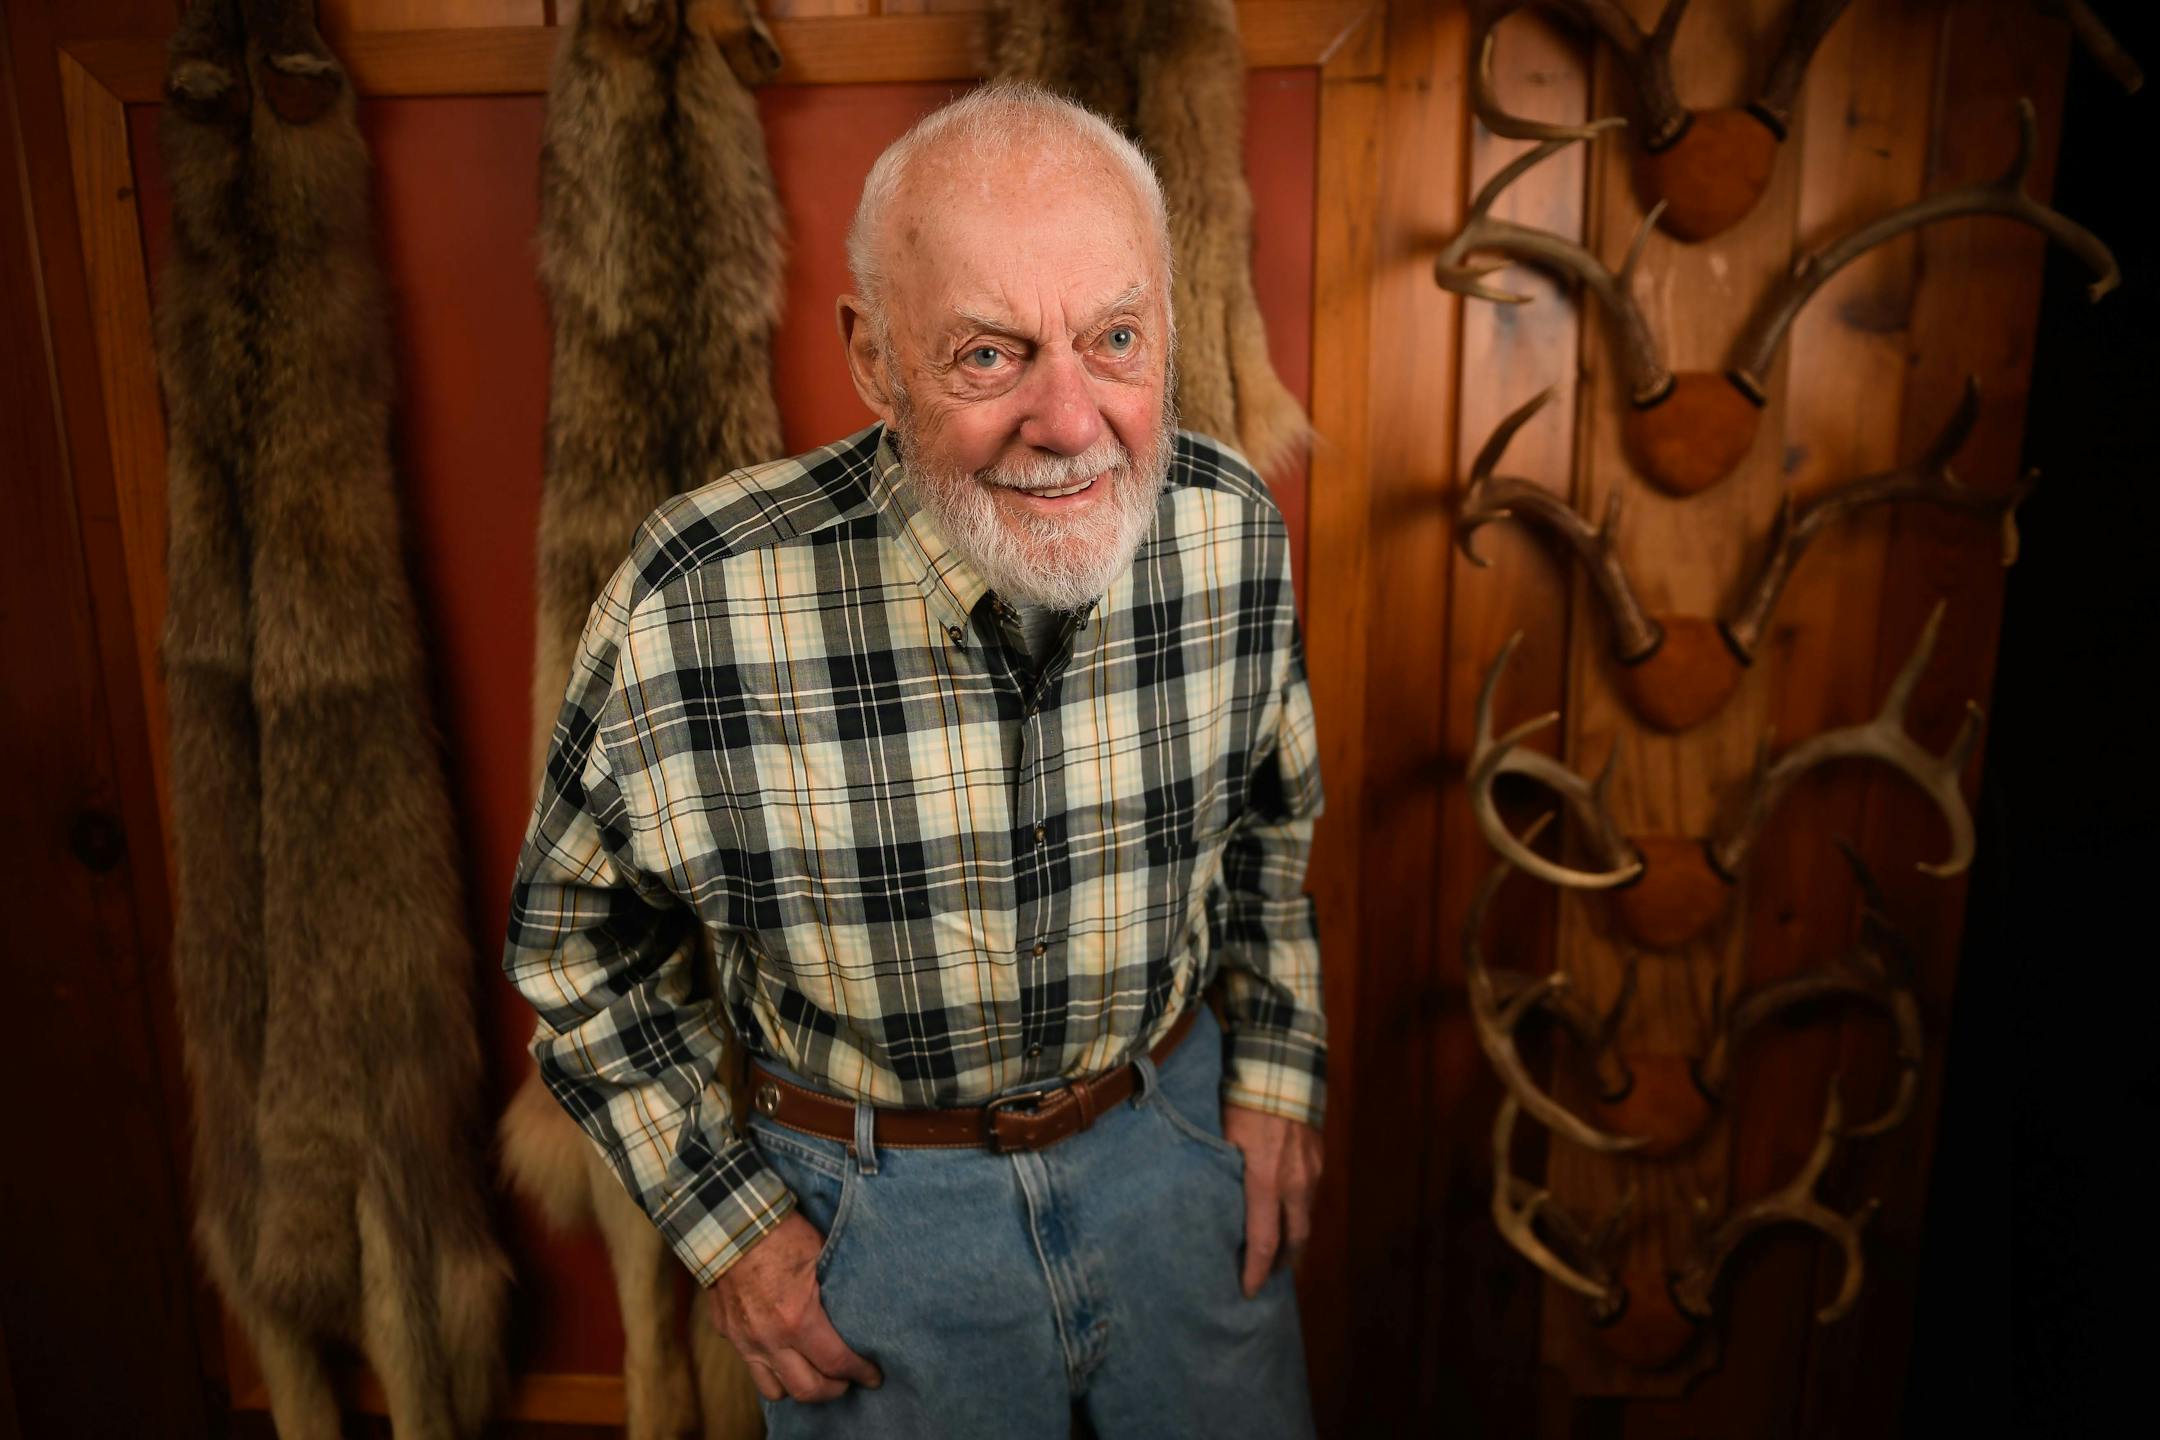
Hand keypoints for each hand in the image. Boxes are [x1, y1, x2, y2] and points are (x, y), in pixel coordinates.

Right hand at [705, 1212, 881, 1402]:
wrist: (730, 1220)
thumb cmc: (782, 1233)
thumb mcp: (821, 1256)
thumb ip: (837, 1291)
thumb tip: (862, 1309)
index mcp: (798, 1319)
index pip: (837, 1363)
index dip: (860, 1373)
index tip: (874, 1376)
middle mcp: (770, 1339)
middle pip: (807, 1390)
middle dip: (833, 1390)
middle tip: (847, 1380)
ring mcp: (744, 1339)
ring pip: (774, 1390)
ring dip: (797, 1386)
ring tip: (813, 1373)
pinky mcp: (727, 1332)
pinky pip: (751, 1364)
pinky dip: (770, 1365)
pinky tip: (783, 1351)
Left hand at [1222, 1103, 1323, 1297]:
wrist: (1281, 1063)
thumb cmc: (1242, 1098)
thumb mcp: (1222, 1136)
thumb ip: (1220, 1171)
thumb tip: (1205, 1199)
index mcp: (1266, 1181)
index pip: (1265, 1242)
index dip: (1256, 1271)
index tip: (1247, 1292)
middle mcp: (1295, 1182)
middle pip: (1295, 1238)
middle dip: (1282, 1264)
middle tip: (1266, 1278)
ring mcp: (1311, 1170)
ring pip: (1304, 1216)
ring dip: (1292, 1236)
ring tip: (1276, 1247)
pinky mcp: (1318, 1156)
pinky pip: (1309, 1193)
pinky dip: (1297, 1208)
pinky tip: (1284, 1206)